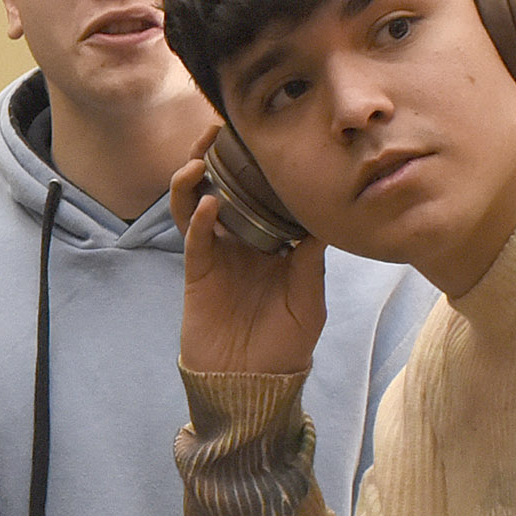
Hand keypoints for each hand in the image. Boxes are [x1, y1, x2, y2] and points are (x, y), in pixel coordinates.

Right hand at [170, 152, 328, 376]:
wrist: (252, 385)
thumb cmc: (285, 346)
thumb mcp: (310, 299)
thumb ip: (311, 258)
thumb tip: (321, 215)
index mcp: (272, 245)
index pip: (263, 195)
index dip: (260, 166)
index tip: (262, 136)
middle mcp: (241, 244)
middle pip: (224, 190)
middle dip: (219, 159)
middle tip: (219, 129)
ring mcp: (216, 257)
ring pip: (197, 207)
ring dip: (195, 180)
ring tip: (201, 158)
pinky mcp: (196, 275)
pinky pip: (194, 240)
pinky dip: (198, 220)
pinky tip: (208, 205)